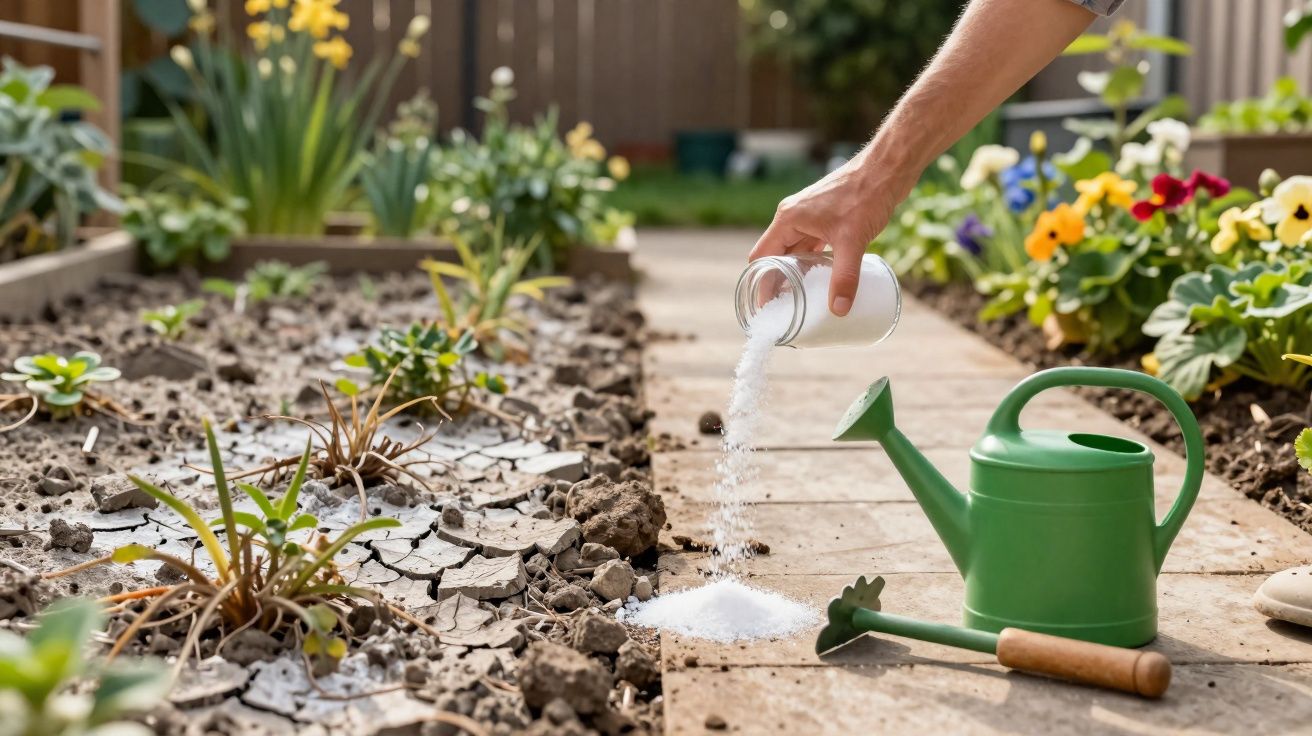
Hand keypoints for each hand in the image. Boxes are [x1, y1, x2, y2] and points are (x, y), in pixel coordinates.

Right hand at [750, 158, 903, 315]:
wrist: (887, 169)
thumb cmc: (865, 195)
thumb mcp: (852, 241)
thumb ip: (844, 277)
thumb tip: (839, 310)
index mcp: (788, 219)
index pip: (761, 256)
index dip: (761, 283)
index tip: (769, 307)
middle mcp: (793, 217)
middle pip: (776, 255)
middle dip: (779, 282)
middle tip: (786, 309)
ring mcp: (809, 217)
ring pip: (795, 251)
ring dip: (797, 273)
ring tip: (802, 299)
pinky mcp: (826, 218)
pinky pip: (812, 245)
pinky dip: (813, 262)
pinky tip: (823, 278)